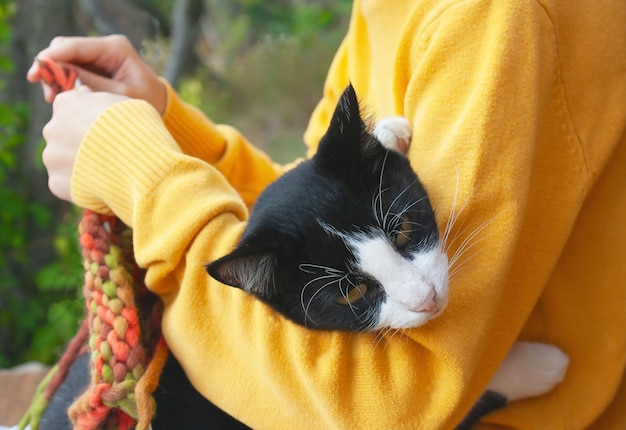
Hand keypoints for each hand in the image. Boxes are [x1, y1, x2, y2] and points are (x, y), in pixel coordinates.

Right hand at [27, 35, 165, 113]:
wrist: (160, 107)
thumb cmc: (147, 103)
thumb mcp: (120, 97)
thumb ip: (91, 84)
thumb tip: (59, 74)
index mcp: (116, 48)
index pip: (75, 46)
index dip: (52, 58)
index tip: (35, 74)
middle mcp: (106, 47)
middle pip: (66, 49)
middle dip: (51, 69)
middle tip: (47, 93)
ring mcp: (99, 56)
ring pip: (65, 59)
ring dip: (55, 78)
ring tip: (52, 99)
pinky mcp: (95, 67)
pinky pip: (71, 70)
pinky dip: (63, 83)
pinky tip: (61, 98)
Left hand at [42, 88, 129, 201]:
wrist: (143, 166)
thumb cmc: (139, 129)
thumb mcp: (124, 101)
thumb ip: (99, 99)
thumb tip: (85, 95)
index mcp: (66, 103)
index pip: (69, 106)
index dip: (87, 116)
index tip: (104, 126)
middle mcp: (52, 128)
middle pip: (62, 133)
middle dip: (79, 140)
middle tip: (107, 150)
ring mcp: (52, 157)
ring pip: (62, 160)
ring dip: (79, 163)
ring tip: (107, 169)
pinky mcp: (57, 183)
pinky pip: (67, 183)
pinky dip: (81, 185)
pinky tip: (102, 183)